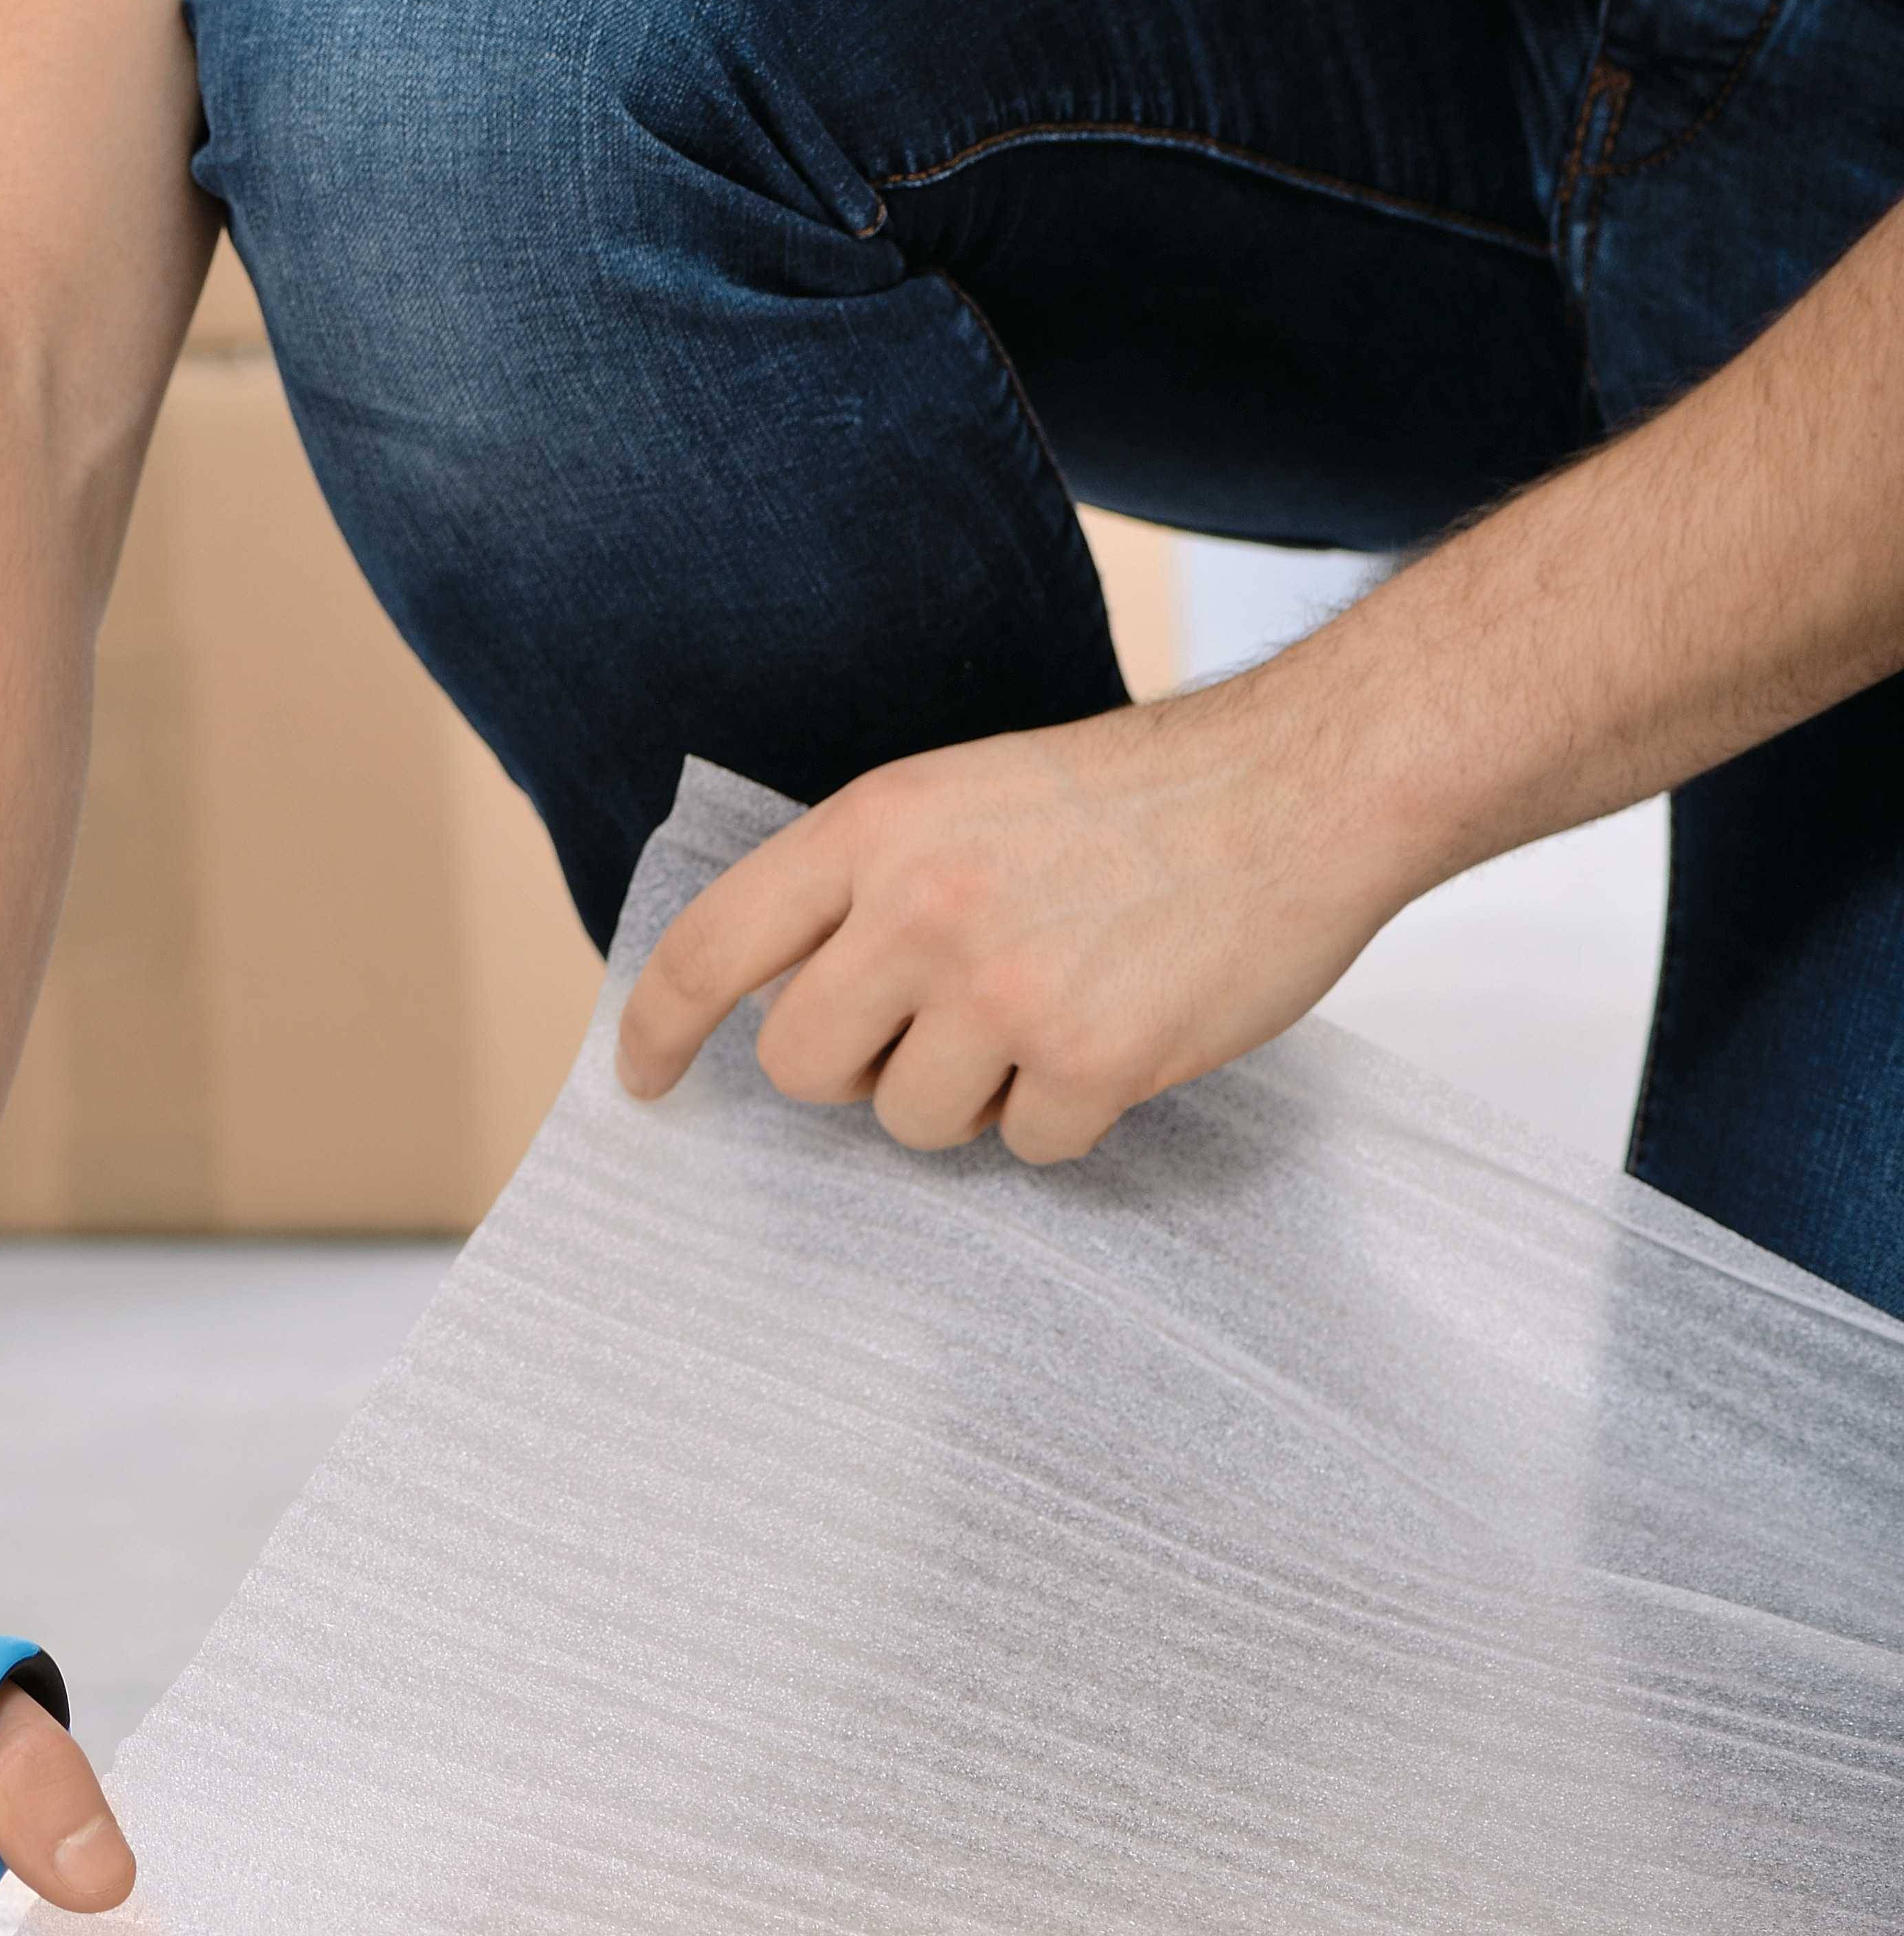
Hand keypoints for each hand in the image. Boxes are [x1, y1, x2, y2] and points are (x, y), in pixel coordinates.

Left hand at [615, 662, 1428, 1167]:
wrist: (1295, 789)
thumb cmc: (1130, 797)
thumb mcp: (961, 796)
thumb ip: (868, 882)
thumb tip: (788, 994)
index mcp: (875, 827)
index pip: (711, 946)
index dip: (657, 1028)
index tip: (641, 1080)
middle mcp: (920, 907)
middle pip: (801, 1066)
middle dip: (851, 1072)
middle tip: (925, 1032)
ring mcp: (1004, 989)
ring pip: (914, 1123)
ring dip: (972, 1095)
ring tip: (1047, 1010)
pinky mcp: (1092, 1060)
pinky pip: (1031, 1146)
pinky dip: (1069, 1112)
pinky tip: (1117, 1031)